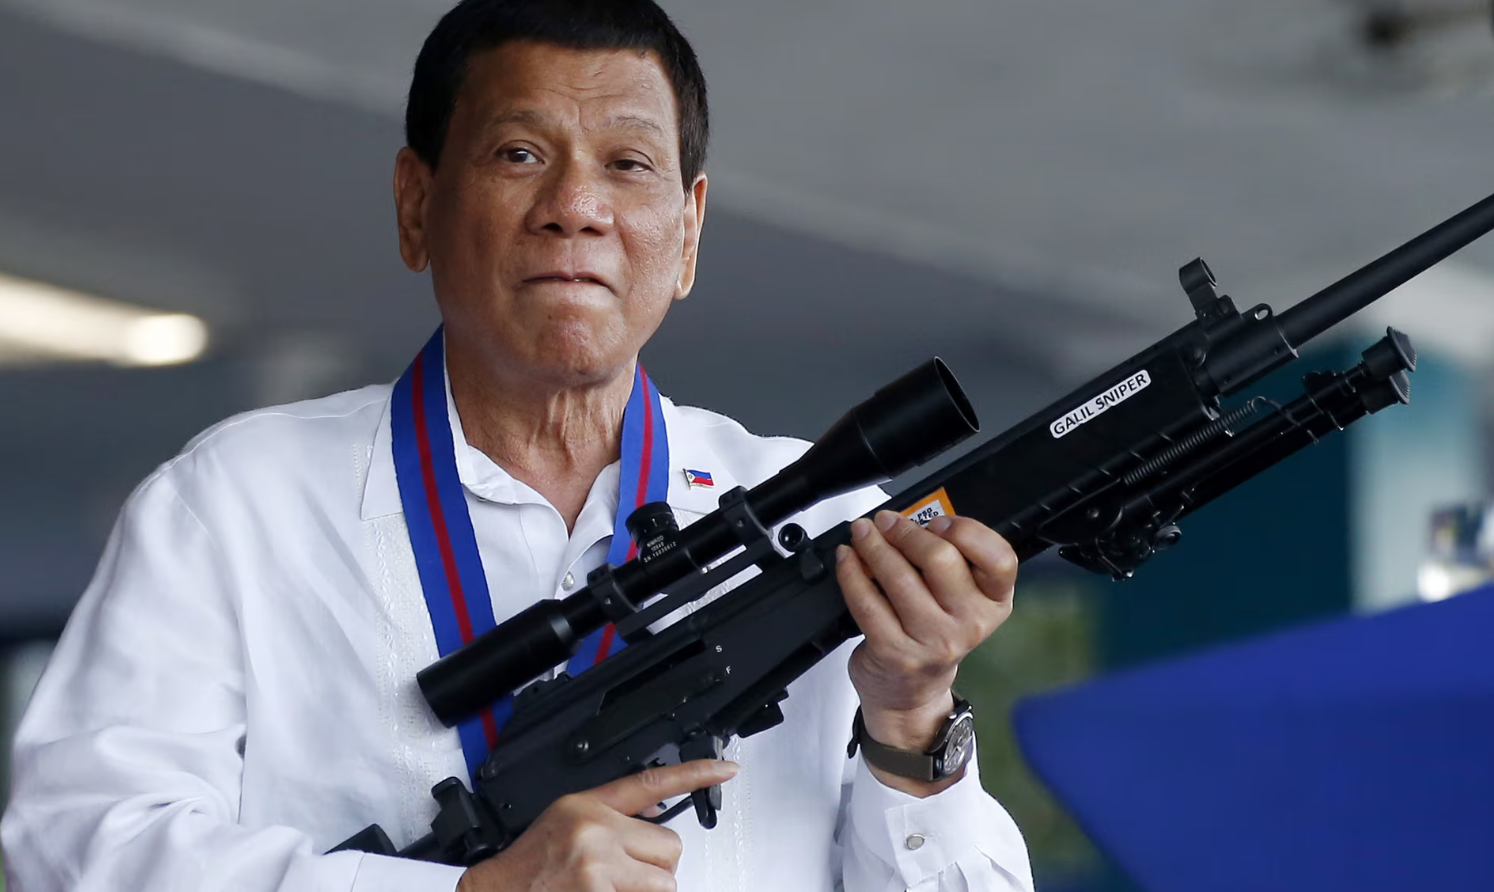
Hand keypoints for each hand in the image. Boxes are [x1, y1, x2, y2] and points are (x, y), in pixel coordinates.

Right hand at [457, 759, 738, 891]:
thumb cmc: (528, 871)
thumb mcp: (564, 824)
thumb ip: (609, 818)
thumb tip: (656, 819)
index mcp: (587, 805)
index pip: (652, 781)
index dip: (695, 772)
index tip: (726, 768)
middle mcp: (596, 829)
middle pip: (671, 848)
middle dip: (654, 869)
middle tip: (620, 879)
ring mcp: (599, 864)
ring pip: (665, 884)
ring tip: (607, 891)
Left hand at [836, 511, 1015, 786]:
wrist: (910, 694)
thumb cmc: (933, 636)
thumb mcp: (959, 600)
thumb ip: (951, 560)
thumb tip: (912, 518)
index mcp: (993, 603)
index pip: (1000, 559)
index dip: (967, 531)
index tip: (939, 520)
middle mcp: (969, 624)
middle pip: (940, 559)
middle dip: (906, 531)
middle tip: (886, 521)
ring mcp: (932, 641)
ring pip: (898, 576)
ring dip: (873, 546)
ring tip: (862, 533)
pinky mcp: (894, 651)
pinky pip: (866, 600)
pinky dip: (851, 572)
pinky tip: (847, 559)